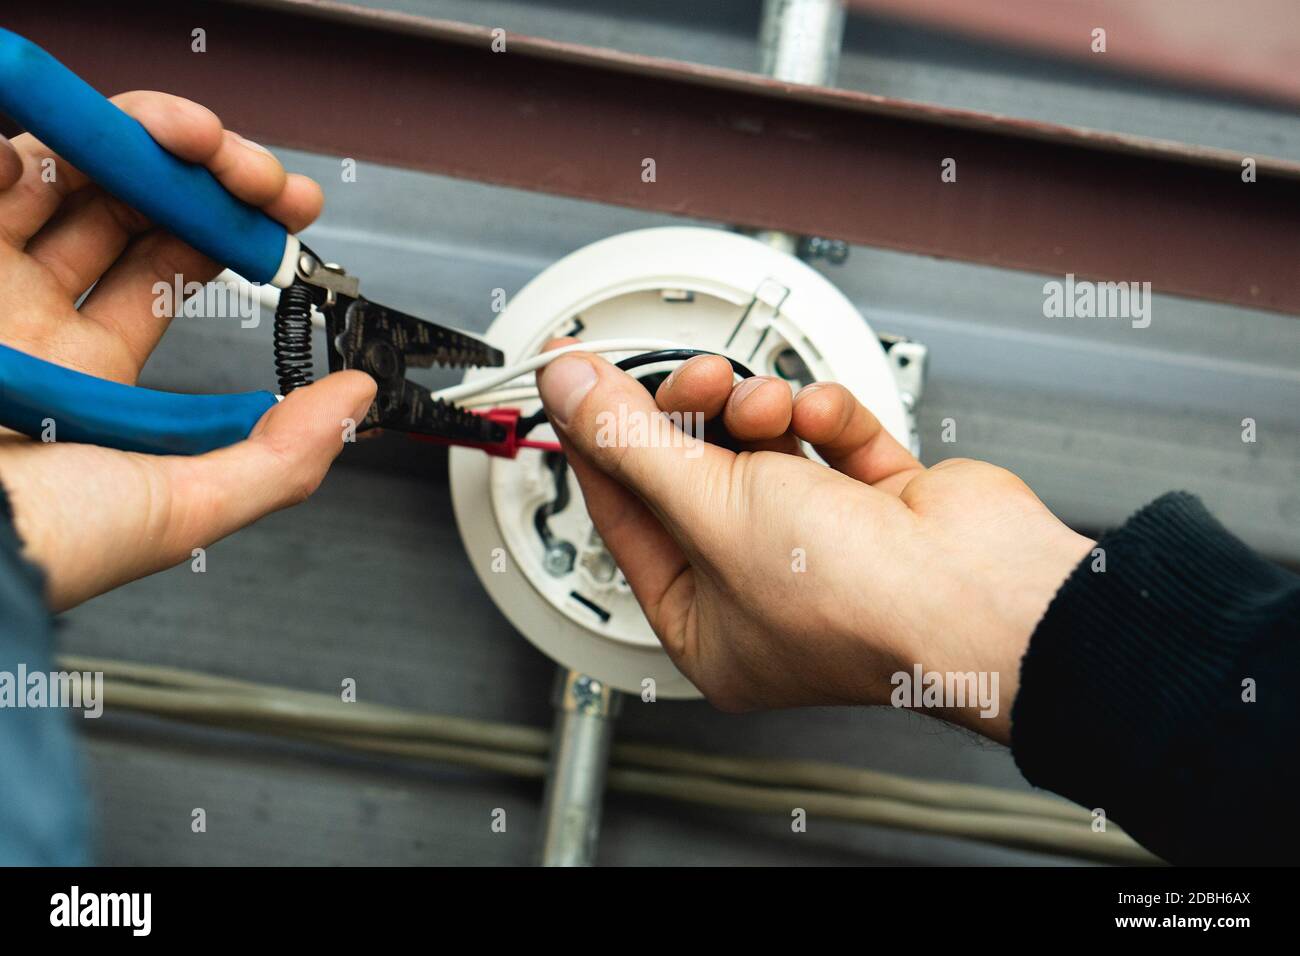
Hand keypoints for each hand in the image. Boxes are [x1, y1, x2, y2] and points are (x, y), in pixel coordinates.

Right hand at [0, 92, 374, 610]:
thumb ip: (283, 459)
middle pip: (120, 205)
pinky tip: (62, 149)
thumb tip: (357, 400)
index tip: (286, 205)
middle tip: (247, 166)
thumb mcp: (184, 509)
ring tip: (180, 133)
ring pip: (58, 173)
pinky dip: (19, 148)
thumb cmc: (43, 543)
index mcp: (91, 368)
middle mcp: (33, 315)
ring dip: (129, 137)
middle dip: (197, 169)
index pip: (170, 266)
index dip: (230, 227)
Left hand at [536, 345, 1093, 741]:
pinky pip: (827, 439)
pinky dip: (824, 418)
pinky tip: (824, 419)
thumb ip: (632, 442)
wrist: (984, 595)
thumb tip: (570, 390)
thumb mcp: (710, 509)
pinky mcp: (878, 504)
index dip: (600, 444)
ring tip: (770, 407)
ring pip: (761, 447)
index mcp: (708, 624)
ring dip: (760, 412)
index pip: (628, 517)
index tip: (584, 384)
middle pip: (695, 475)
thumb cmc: (857, 603)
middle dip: (694, 417)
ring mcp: (824, 545)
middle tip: (696, 379)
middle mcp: (763, 589)